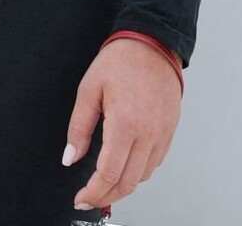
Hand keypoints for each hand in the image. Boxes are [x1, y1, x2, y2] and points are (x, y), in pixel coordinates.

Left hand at [63, 37, 182, 212]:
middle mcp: (147, 133)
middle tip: (90, 198)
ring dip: (123, 185)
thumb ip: (79, 128)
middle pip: (127, 182)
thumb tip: (71, 156)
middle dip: (106, 196)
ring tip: (105, 184)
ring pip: (143, 176)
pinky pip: (155, 162)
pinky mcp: (170, 130)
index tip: (81, 198)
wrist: (154, 43)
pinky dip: (139, 171)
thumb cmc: (122, 61)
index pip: (109, 174)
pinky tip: (126, 166)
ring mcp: (162, 133)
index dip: (93, 192)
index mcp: (125, 124)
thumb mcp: (89, 89)